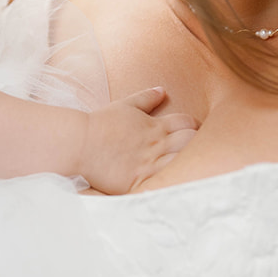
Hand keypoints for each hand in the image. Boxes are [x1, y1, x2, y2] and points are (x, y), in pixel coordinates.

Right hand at [78, 87, 197, 194]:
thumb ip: (146, 98)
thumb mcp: (125, 106)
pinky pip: (164, 184)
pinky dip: (172, 184)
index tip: (191, 134)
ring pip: (183, 162)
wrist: (80, 143)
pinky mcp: (140, 181)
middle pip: (191, 142)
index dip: (194, 127)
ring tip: (187, 171)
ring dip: (187, 165)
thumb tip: (162, 90)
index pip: (188, 123)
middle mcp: (157, 144)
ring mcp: (150, 163)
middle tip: (195, 153)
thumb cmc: (101, 124)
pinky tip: (174, 186)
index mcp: (156, 126)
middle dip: (197, 145)